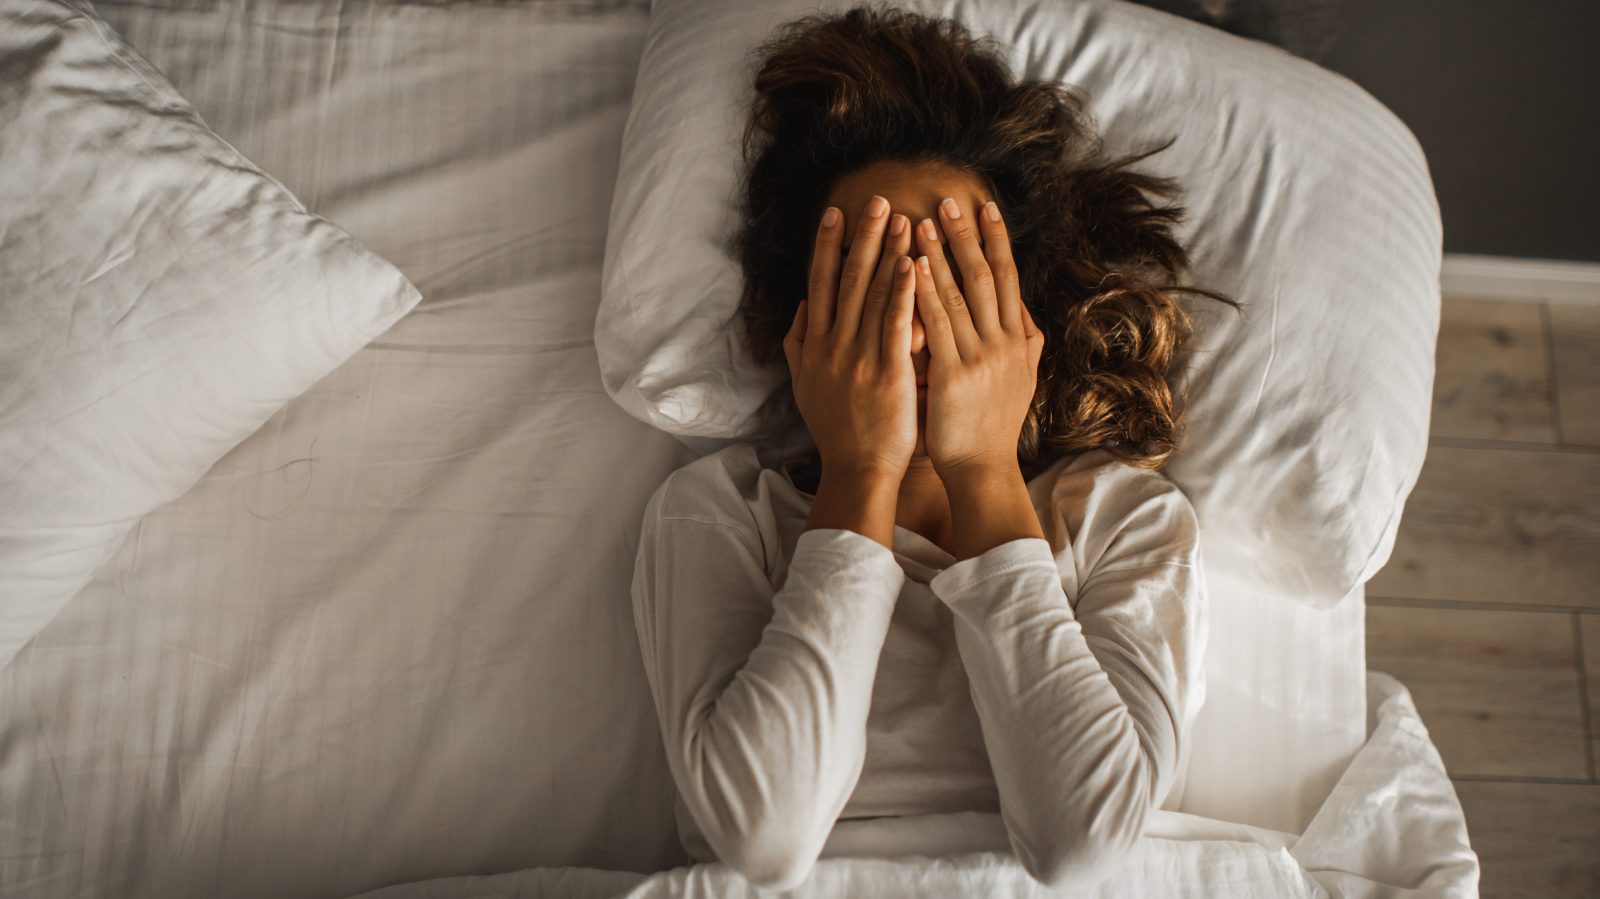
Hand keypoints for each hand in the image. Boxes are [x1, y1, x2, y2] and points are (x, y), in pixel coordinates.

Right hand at [785, 196, 918, 478]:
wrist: (857, 470)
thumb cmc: (837, 431)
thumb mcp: (805, 386)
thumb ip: (799, 345)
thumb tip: (801, 309)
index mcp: (816, 346)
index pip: (820, 284)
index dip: (826, 246)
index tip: (836, 213)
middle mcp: (834, 346)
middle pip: (846, 280)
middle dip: (862, 237)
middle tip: (877, 200)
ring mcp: (860, 358)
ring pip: (873, 295)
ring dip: (887, 253)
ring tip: (903, 219)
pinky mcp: (888, 373)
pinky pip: (896, 325)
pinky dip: (903, 292)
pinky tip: (913, 264)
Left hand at [911, 199, 1044, 479]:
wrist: (983, 468)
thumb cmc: (993, 426)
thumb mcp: (1021, 379)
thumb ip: (1024, 344)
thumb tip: (1026, 315)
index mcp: (1018, 339)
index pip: (1009, 278)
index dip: (997, 240)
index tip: (986, 207)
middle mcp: (1005, 342)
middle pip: (987, 275)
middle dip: (967, 236)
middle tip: (949, 200)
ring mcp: (982, 357)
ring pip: (961, 294)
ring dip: (941, 255)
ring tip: (921, 222)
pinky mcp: (955, 375)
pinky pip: (938, 325)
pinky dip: (926, 292)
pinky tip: (912, 267)